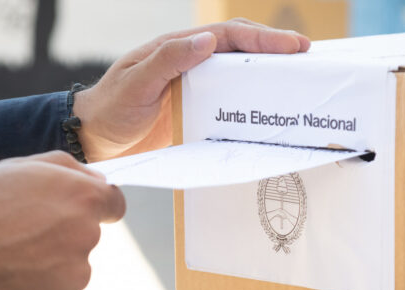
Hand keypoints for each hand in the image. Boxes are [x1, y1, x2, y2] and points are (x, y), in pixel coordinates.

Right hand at [0, 151, 124, 289]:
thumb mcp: (17, 168)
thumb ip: (66, 169)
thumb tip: (99, 180)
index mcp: (83, 200)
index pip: (114, 204)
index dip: (93, 207)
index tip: (74, 212)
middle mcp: (87, 239)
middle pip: (83, 238)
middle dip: (58, 237)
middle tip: (15, 238)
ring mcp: (75, 279)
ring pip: (67, 272)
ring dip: (44, 268)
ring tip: (2, 264)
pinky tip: (2, 288)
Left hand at [72, 18, 310, 162]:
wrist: (94, 138)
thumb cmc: (110, 107)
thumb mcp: (136, 83)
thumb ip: (168, 60)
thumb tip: (207, 40)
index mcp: (179, 48)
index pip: (229, 36)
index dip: (263, 39)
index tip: (293, 46)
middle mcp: (193, 63)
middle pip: (243, 51)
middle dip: (276, 51)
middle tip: (309, 59)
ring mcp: (197, 88)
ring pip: (241, 77)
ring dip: (269, 77)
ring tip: (300, 82)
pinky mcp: (198, 112)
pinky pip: (231, 105)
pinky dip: (253, 105)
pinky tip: (270, 113)